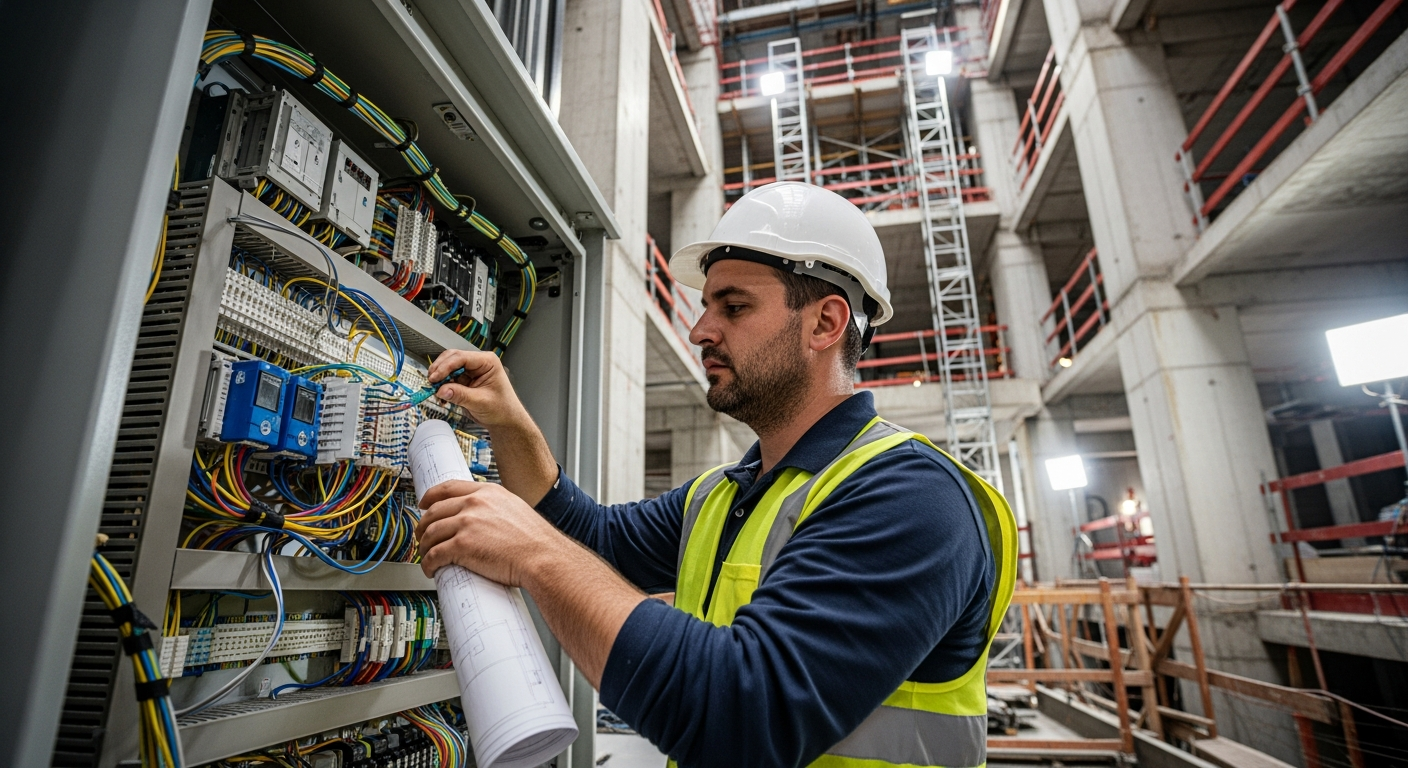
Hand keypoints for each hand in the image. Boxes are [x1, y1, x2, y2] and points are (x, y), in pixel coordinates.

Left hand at [415, 479, 565, 585]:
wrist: (543, 557)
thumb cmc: (536, 541)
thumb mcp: (516, 510)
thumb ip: (497, 510)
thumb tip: (484, 521)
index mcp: (488, 492)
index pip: (449, 488)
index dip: (431, 496)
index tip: (424, 503)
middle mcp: (475, 504)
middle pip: (434, 511)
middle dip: (423, 526)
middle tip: (423, 536)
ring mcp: (467, 524)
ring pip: (430, 533)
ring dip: (423, 547)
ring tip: (427, 556)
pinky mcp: (462, 546)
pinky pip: (434, 554)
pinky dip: (428, 563)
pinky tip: (431, 569)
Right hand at [427, 349, 527, 428]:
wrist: (505, 421)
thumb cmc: (502, 409)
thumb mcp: (480, 402)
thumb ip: (460, 395)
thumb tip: (442, 390)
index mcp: (487, 362)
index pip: (461, 357)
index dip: (445, 366)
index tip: (435, 378)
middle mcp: (478, 363)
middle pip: (452, 358)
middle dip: (440, 370)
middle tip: (431, 382)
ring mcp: (470, 372)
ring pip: (447, 368)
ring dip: (439, 379)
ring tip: (435, 390)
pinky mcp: (464, 381)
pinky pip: (448, 380)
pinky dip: (442, 387)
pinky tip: (441, 396)